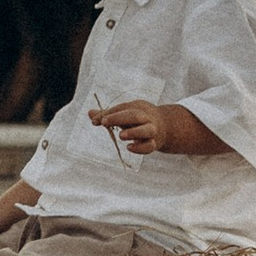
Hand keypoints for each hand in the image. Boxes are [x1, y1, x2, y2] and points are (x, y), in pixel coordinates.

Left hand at [89, 100, 219, 158]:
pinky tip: (129, 147)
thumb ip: (108, 114)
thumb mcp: (125, 113)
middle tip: (104, 122)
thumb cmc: (139, 119)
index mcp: (138, 107)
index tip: (95, 120)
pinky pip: (149, 146)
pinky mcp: (154, 144)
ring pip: (147, 130)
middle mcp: (147, 118)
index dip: (109, 113)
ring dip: (134, 132)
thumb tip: (90, 113)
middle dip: (119, 118)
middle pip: (135, 115)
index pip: (123, 108)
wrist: (165, 126)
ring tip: (120, 136)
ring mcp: (152, 131)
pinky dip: (140, 147)